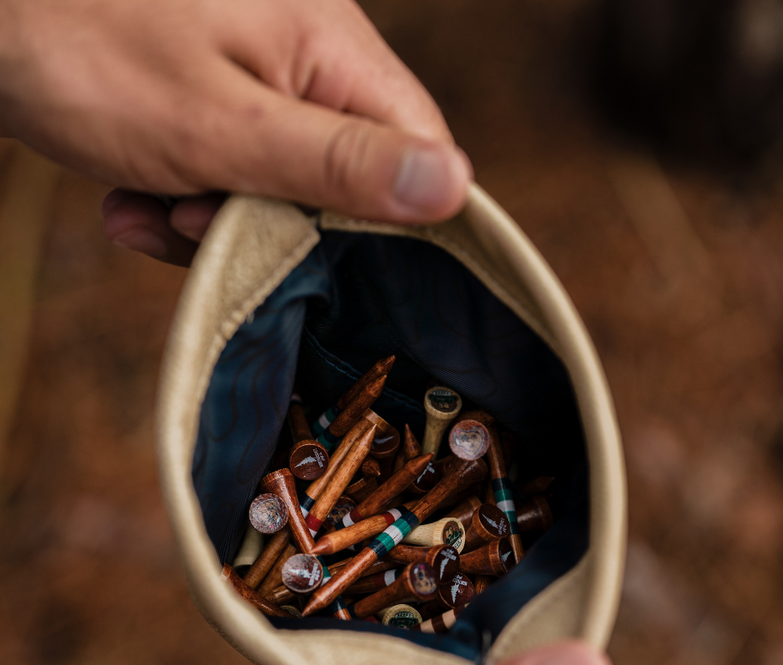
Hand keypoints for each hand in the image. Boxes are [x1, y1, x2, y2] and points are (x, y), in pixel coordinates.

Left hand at [0, 0, 470, 263]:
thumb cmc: (80, 41)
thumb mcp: (221, 126)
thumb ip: (340, 163)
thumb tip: (454, 187)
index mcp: (333, 48)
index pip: (419, 147)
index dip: (393, 217)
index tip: (332, 256)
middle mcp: (310, 55)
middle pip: (347, 176)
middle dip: (278, 225)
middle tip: (203, 222)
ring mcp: (260, 72)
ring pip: (283, 185)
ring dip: (216, 219)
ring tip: (153, 205)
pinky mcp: (217, 92)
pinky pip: (232, 167)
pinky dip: (184, 194)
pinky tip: (132, 195)